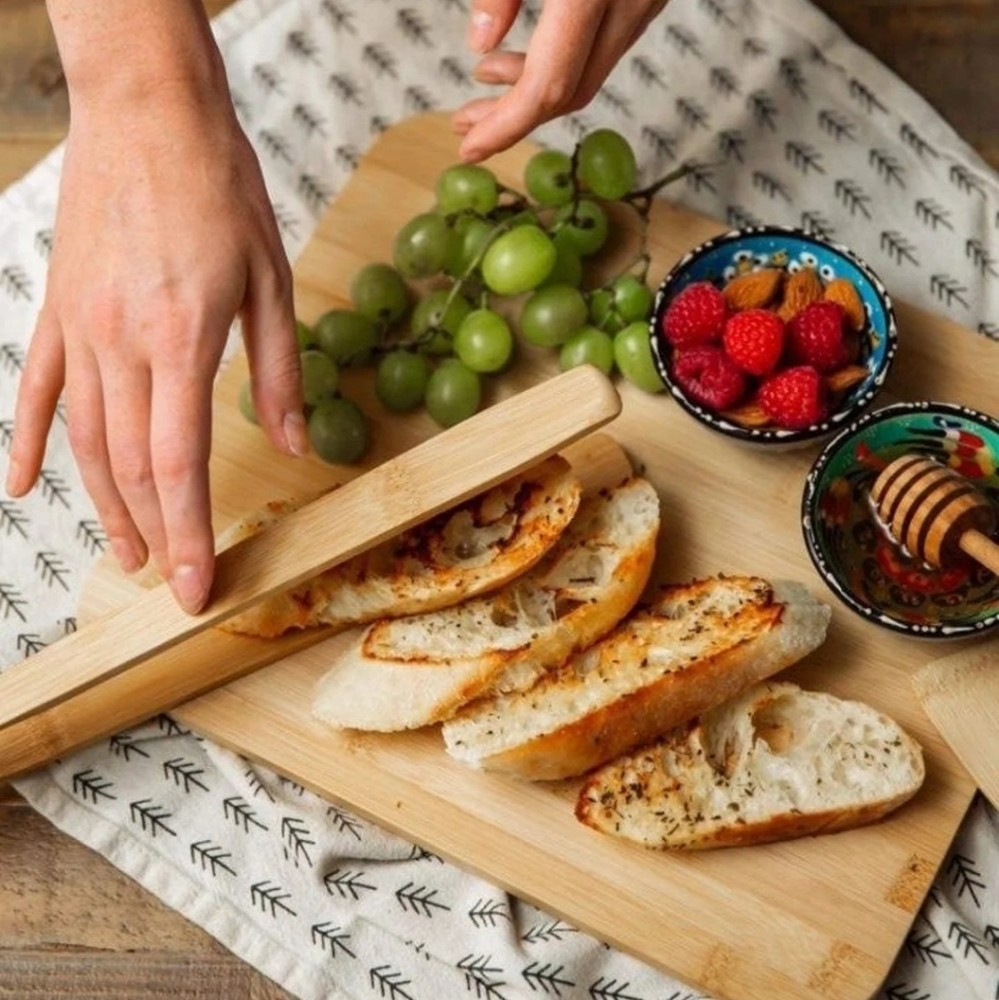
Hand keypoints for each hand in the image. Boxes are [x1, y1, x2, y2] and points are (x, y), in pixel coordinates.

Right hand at [5, 65, 305, 614]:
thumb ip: (279, 371)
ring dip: (108, 504)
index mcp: (180, 340)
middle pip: (132, 465)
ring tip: (127, 552)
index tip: (194, 584)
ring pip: (87, 440)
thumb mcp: (272, 279)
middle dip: (156, 532)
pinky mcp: (58, 311)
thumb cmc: (218, 190)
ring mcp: (79, 330)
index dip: (189, 532)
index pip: (181, 463)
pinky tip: (21, 486)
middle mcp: (120, 345)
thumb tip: (294, 445)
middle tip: (170, 579)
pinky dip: (30, 442)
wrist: (147, 114)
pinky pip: (38, 390)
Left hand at [454, 0, 667, 161]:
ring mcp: (647, 0)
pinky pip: (604, 46)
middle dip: (513, 117)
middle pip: (571, 92)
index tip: (469, 148)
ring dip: (536, 89)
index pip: (548, 84)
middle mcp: (629, 2)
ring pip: (590, 73)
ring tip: (484, 81)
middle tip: (465, 122)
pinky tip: (526, 55)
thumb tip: (481, 43)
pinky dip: (564, 62)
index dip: (506, 125)